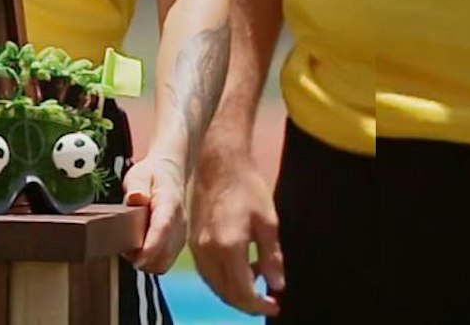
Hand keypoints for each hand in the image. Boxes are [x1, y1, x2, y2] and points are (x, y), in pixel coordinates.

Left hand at [120, 156, 186, 273]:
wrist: (169, 175)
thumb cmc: (152, 175)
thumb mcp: (140, 174)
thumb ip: (138, 186)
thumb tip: (135, 198)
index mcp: (170, 203)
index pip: (164, 228)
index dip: (151, 246)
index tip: (138, 259)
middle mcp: (179, 223)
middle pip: (164, 253)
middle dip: (142, 258)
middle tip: (123, 246)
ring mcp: (180, 236)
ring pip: (164, 263)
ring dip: (145, 262)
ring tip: (129, 247)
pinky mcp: (177, 245)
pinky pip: (164, 263)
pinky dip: (150, 262)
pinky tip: (139, 250)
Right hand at [189, 152, 283, 315]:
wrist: (220, 164)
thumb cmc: (247, 188)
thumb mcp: (268, 223)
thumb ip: (272, 258)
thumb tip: (277, 286)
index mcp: (228, 247)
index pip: (243, 292)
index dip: (261, 305)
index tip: (276, 306)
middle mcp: (208, 252)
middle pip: (226, 294)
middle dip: (248, 303)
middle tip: (268, 301)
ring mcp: (197, 247)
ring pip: (215, 285)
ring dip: (235, 292)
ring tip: (257, 282)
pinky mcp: (192, 241)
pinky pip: (208, 272)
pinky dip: (224, 279)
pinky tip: (239, 269)